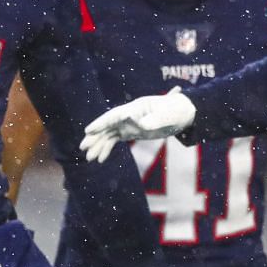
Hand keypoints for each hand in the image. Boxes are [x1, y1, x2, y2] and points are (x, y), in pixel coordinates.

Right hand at [80, 90, 195, 162]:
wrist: (184, 113)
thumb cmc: (177, 112)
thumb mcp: (167, 117)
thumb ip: (151, 119)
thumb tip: (133, 121)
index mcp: (136, 108)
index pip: (114, 115)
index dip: (101, 123)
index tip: (88, 130)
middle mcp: (128, 115)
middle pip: (107, 126)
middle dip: (94, 136)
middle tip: (83, 148)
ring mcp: (128, 123)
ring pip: (108, 134)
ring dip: (98, 145)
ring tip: (88, 158)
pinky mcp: (130, 131)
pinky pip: (114, 140)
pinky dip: (106, 149)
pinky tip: (100, 159)